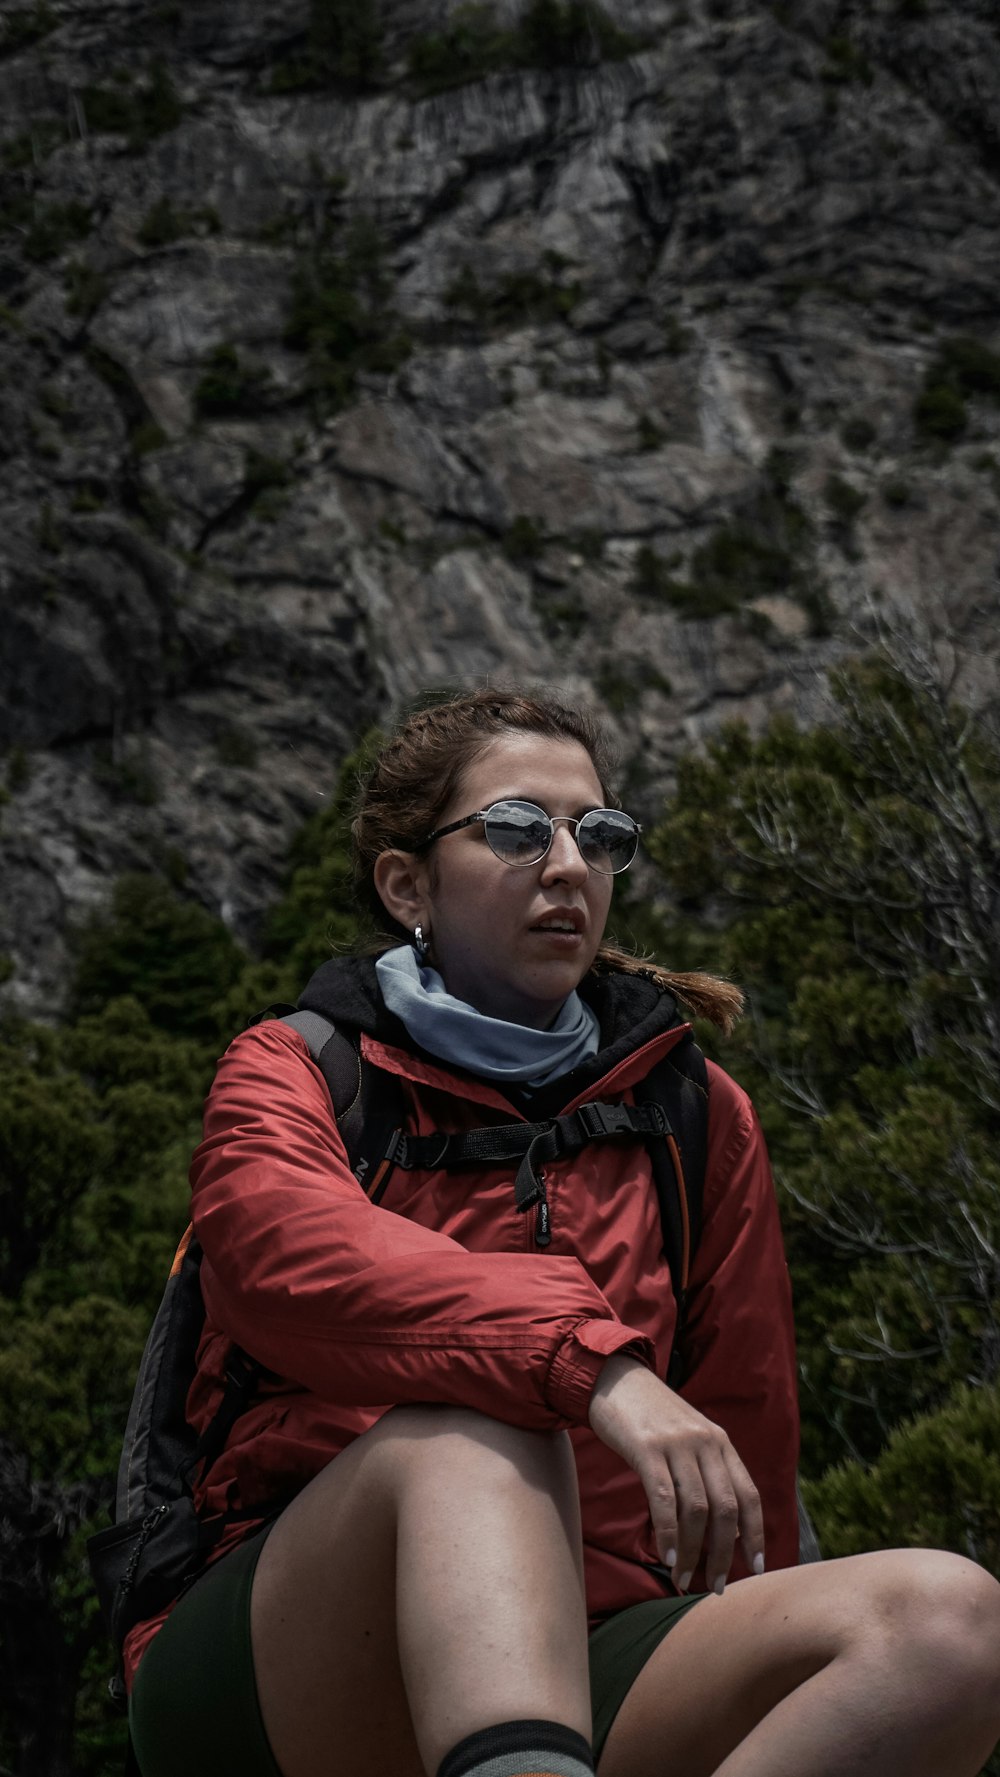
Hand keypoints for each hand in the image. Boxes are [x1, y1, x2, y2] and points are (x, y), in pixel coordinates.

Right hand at [587, 1354, 764, 1596]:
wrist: (613, 1376)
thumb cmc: (649, 1416)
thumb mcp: (687, 1437)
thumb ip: (705, 1473)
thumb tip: (721, 1530)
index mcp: (720, 1442)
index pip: (748, 1495)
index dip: (755, 1535)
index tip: (754, 1569)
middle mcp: (705, 1442)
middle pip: (726, 1509)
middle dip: (723, 1554)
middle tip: (715, 1586)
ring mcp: (677, 1444)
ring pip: (697, 1510)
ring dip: (693, 1551)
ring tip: (683, 1578)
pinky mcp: (647, 1448)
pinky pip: (664, 1499)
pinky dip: (668, 1532)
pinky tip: (666, 1555)